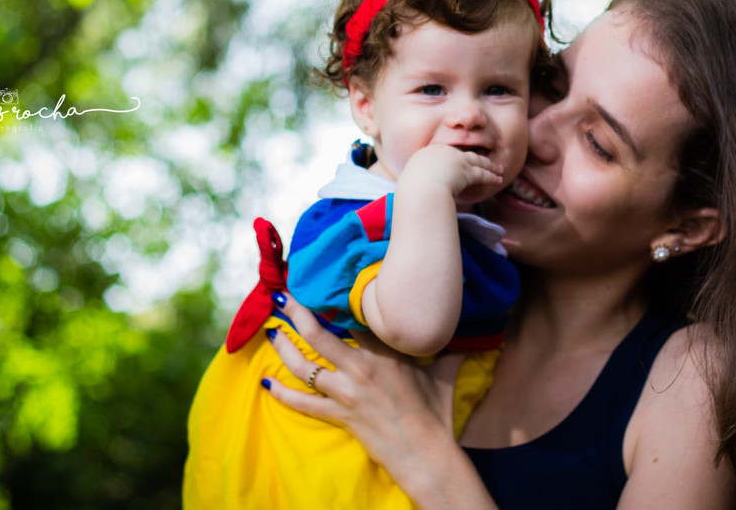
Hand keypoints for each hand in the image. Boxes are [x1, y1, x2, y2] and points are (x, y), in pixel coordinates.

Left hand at [262, 293, 460, 470]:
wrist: (426, 452)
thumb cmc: (436, 412)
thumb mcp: (444, 372)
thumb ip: (449, 347)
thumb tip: (470, 327)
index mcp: (385, 351)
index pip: (354, 316)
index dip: (334, 298)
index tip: (320, 282)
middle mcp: (361, 367)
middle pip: (318, 333)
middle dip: (296, 313)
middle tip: (282, 297)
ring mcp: (346, 392)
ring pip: (304, 366)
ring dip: (283, 347)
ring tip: (272, 332)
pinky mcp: (338, 415)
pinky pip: (301, 403)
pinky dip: (281, 393)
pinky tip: (265, 382)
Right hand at [398, 144, 502, 200]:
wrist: (419, 190)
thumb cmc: (411, 191)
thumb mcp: (410, 183)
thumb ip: (417, 183)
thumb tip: (415, 191)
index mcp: (428, 153)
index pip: (447, 152)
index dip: (457, 156)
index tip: (463, 159)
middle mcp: (444, 152)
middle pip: (464, 153)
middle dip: (477, 158)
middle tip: (486, 160)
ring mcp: (456, 160)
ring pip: (478, 162)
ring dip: (490, 166)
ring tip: (499, 169)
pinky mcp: (467, 171)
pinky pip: (483, 174)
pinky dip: (492, 177)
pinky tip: (499, 179)